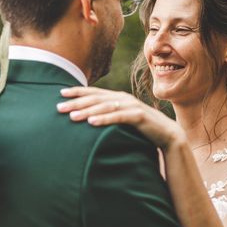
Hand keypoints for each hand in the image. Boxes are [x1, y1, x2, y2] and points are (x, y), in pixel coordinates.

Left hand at [57, 86, 184, 149]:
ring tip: (71, 116)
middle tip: (58, 106)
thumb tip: (89, 118)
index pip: (93, 92)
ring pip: (104, 106)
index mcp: (118, 98)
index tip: (60, 93)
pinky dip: (104, 118)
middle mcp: (123, 98)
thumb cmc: (142, 128)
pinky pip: (118, 117)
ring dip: (87, 111)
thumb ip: (109, 115)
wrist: (168, 134)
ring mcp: (131, 106)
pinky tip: (91, 122)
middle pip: (95, 98)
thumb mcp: (123, 119)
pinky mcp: (138, 116)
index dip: (77, 92)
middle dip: (76, 102)